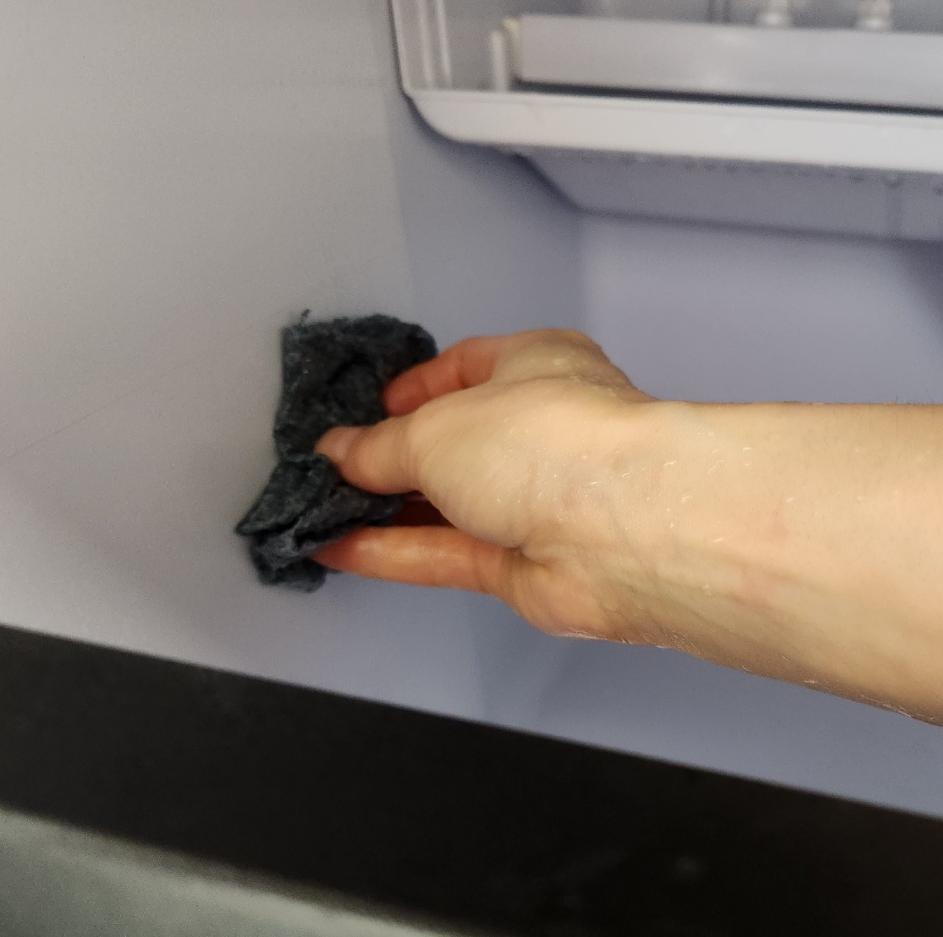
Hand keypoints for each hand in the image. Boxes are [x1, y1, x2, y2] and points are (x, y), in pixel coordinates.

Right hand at [314, 329, 656, 638]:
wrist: (620, 531)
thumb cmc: (552, 442)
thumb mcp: (436, 427)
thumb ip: (380, 446)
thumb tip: (341, 454)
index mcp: (538, 365)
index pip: (468, 368)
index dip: (414, 388)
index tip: (363, 410)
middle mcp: (543, 432)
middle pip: (456, 444)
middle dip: (392, 458)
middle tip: (330, 468)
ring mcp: (538, 503)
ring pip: (449, 506)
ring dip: (386, 511)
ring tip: (321, 510)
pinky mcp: (525, 566)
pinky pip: (446, 555)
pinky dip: (394, 553)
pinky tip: (343, 549)